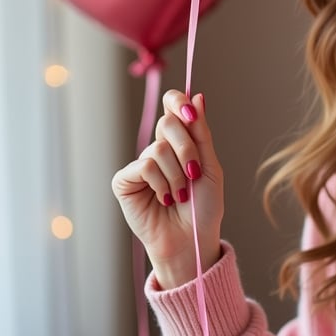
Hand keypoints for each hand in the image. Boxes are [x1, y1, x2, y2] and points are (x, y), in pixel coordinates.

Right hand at [111, 89, 223, 288]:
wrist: (192, 239)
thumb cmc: (204, 207)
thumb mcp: (209, 166)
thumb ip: (201, 133)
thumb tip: (197, 96)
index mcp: (180, 142)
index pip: (173, 106)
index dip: (178, 102)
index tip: (190, 113)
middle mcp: (158, 149)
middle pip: (168, 123)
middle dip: (187, 148)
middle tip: (194, 173)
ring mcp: (141, 165)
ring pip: (158, 148)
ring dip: (177, 175)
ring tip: (179, 194)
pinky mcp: (125, 181)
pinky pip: (144, 166)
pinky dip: (160, 184)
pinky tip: (163, 199)